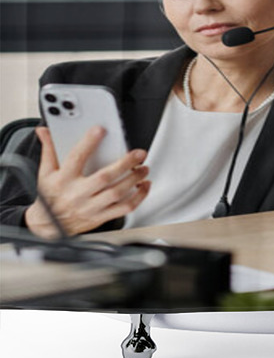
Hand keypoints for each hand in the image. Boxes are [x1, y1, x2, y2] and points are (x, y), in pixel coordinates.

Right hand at [24, 126, 150, 237]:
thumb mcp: (46, 172)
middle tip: (139, 153)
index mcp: (63, 180)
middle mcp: (77, 194)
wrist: (47, 226)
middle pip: (104, 177)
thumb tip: (44, 131)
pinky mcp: (100, 217)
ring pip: (116, 193)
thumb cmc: (50, 196)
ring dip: (134, 179)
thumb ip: (49, 150)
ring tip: (144, 168)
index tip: (100, 130)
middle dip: (125, 164)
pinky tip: (144, 186)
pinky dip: (138, 197)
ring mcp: (90, 207)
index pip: (76, 158)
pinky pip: (123, 209)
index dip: (88, 143)